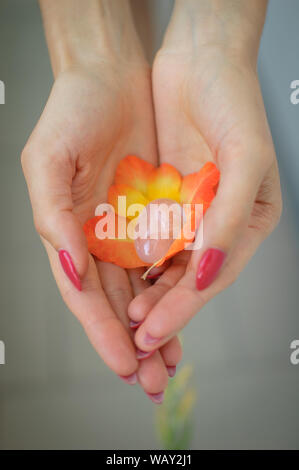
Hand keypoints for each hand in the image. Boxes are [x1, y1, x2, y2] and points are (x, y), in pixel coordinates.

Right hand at [22, 0, 181, 401]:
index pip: (85, 295)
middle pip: (115, 302)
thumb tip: (71, 271)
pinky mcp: (155, 212)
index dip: (102, 332)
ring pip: (142, 288)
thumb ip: (53, 218)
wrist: (109, 77)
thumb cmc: (71, 113)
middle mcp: (97, 238)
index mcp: (68, 233)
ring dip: (157, 325)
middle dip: (134, 343)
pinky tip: (185, 309)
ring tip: (173, 361)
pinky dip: (174, 287)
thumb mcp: (48, 161)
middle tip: (154, 381)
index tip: (125, 364)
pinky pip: (167, 256)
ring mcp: (127, 228)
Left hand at [128, 0, 281, 351]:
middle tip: (137, 349)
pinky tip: (122, 286)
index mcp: (247, 220)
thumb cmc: (232, 102)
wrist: (200, 60)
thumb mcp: (245, 158)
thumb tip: (207, 270)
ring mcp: (190, 212)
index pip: (212, 275)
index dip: (183, 307)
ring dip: (147, 298)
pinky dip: (136, 265)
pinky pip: (149, 239)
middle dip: (164, 316)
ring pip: (165, 266)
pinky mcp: (165, 199)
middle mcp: (217, 223)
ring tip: (127, 327)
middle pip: (187, 280)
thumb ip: (232, 217)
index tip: (153, 332)